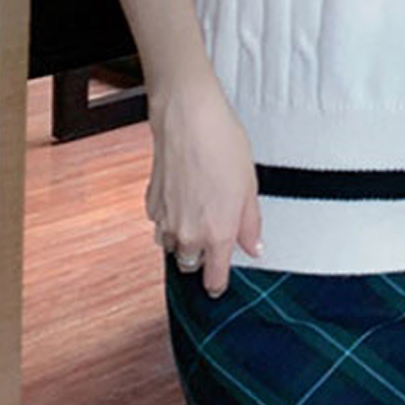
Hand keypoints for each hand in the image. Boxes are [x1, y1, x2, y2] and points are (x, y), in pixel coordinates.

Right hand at [146, 78, 262, 297]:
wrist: (188, 121)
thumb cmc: (223, 148)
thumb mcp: (249, 188)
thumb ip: (250, 225)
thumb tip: (253, 248)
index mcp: (217, 235)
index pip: (213, 279)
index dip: (217, 283)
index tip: (219, 283)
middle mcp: (187, 235)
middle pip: (190, 265)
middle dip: (201, 257)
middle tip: (213, 234)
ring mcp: (165, 221)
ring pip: (171, 246)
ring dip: (182, 239)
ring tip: (199, 212)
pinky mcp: (150, 205)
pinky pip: (159, 224)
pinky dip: (169, 218)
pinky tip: (183, 196)